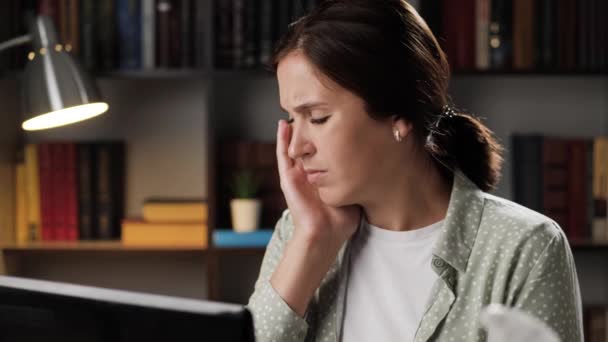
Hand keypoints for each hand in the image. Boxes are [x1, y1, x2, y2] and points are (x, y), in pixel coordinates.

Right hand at [276, 119, 360, 250]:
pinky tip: (282, 125)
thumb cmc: (341, 220)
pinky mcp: (288, 179)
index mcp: (322, 177)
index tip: (334, 117)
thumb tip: (380, 162)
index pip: (323, 151)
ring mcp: (297, 175)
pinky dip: (281, 140)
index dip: (326, 135)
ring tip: (294, 111)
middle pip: (307, 145)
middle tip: (312, 109)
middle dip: (309, 129)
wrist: (325, 235)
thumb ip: (359, 177)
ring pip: (293, 147)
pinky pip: (283, 155)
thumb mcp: (353, 191)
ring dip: (293, 130)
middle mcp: (308, 174)